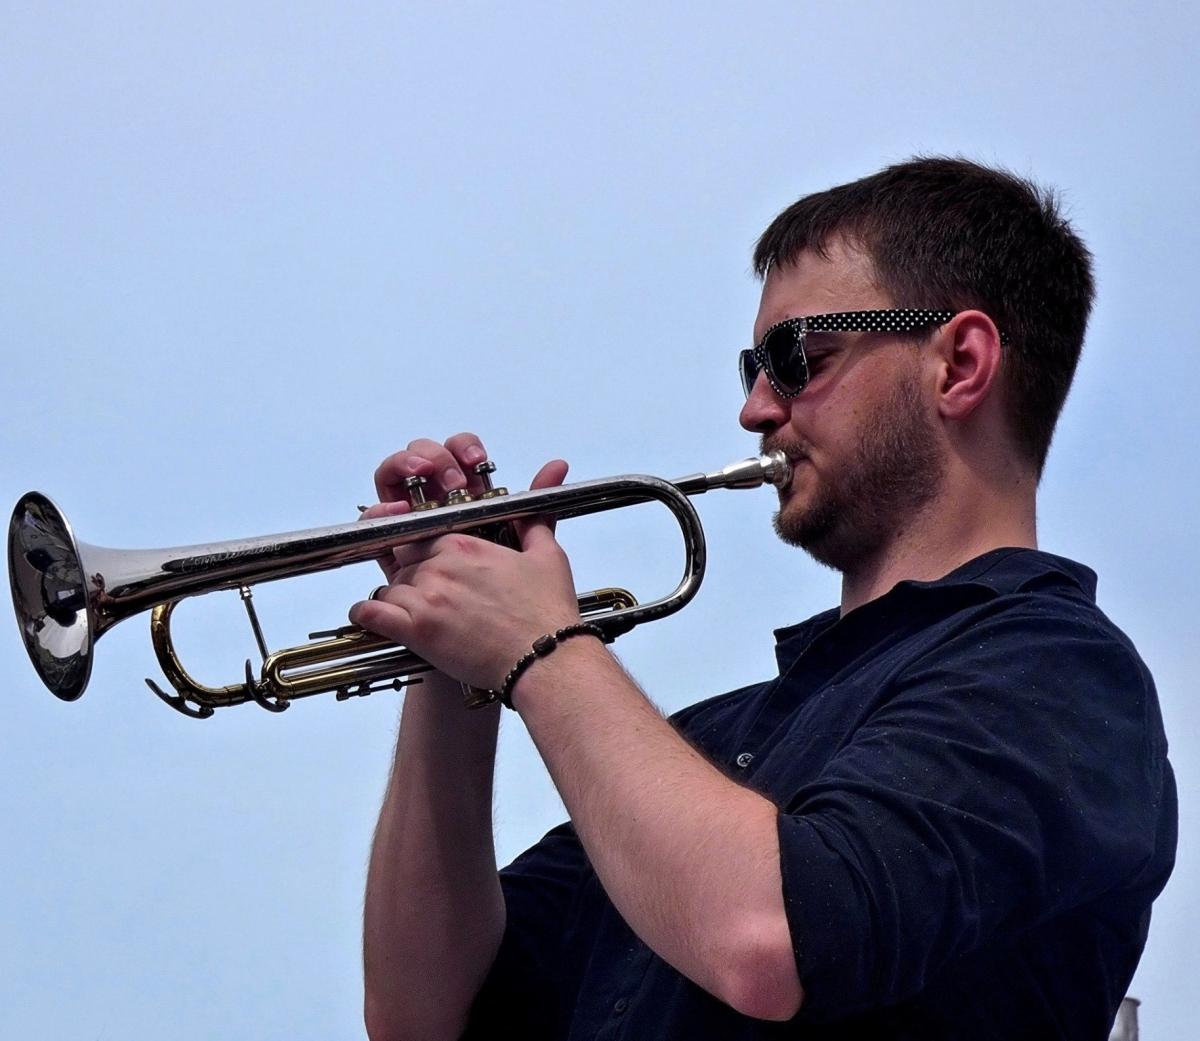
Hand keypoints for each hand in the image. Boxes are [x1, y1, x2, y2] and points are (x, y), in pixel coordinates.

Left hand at [353, 435, 576, 689]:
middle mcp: (440, 565)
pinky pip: (371, 614)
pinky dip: (367, 615)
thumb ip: (535, 520)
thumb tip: (548, 481)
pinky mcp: (417, 630)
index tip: (426, 565)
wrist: (544, 659)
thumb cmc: (548, 612)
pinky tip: (370, 619)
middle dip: (410, 578)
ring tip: (411, 616)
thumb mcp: (547, 555)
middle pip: (402, 563)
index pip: (420, 537)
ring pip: (388, 589)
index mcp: (463, 545)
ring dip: (395, 601)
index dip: (422, 553)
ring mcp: (426, 597)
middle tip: (426, 597)